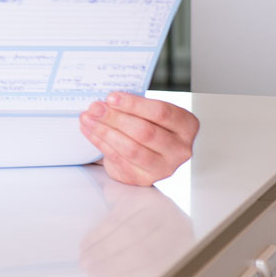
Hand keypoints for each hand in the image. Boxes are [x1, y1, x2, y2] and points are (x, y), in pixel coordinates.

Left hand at [78, 178, 194, 276]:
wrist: (171, 220)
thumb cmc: (141, 212)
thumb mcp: (127, 197)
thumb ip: (112, 195)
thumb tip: (101, 192)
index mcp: (150, 199)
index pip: (121, 219)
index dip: (100, 235)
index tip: (82, 248)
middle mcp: (168, 215)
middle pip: (133, 237)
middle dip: (105, 253)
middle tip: (85, 265)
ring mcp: (180, 237)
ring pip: (144, 255)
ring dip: (116, 268)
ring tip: (95, 276)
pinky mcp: (184, 256)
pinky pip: (155, 271)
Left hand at [80, 91, 198, 184]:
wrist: (147, 150)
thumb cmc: (149, 125)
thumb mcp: (149, 111)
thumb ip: (134, 106)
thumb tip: (104, 102)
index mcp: (186, 125)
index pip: (161, 113)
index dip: (134, 105)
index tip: (111, 97)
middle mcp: (179, 149)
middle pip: (145, 132)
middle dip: (115, 118)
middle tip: (96, 108)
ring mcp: (163, 167)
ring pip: (131, 148)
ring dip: (105, 131)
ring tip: (88, 118)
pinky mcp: (143, 178)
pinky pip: (119, 159)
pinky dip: (100, 143)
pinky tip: (90, 131)